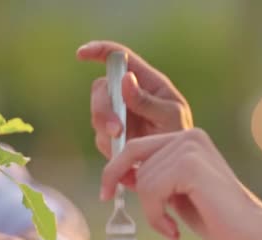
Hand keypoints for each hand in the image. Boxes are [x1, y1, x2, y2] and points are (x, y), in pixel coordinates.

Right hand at [77, 41, 193, 157]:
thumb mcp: (171, 117)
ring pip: (97, 115)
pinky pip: (100, 137)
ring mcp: (119, 114)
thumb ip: (148, 101)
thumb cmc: (180, 135)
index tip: (81, 55)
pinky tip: (126, 155)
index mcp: (147, 81)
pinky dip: (109, 147)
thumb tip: (126, 78)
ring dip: (106, 131)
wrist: (177, 167)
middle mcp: (129, 94)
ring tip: (126, 146)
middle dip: (102, 109)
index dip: (98, 50)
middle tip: (116, 131)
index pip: (120, 57)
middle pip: (101, 89)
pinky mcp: (113, 134)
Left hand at [100, 128, 261, 239]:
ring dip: (150, 211)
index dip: (116, 166)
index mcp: (188, 138)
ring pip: (143, 178)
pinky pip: (151, 191)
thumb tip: (121, 174)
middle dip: (114, 176)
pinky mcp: (190, 165)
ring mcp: (190, 148)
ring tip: (170, 227)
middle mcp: (189, 136)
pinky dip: (155, 216)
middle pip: (133, 153)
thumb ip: (153, 179)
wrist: (249, 231)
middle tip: (106, 198)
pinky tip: (173, 230)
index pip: (139, 145)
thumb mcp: (175, 194)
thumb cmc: (216, 216)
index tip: (106, 190)